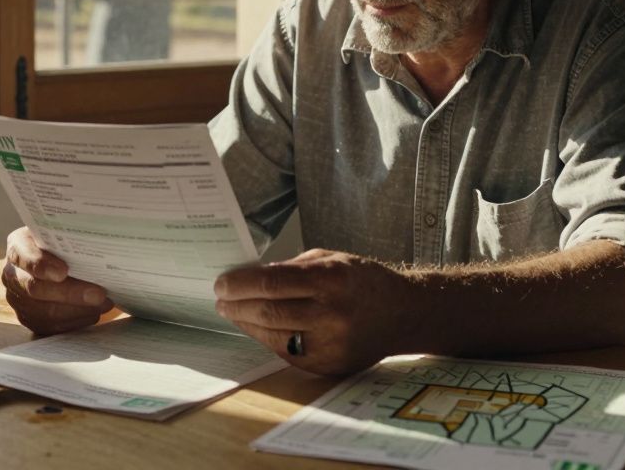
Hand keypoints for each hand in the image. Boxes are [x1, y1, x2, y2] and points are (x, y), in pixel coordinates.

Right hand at [2, 227, 113, 334]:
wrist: (56, 260)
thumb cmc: (61, 244)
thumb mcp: (62, 234)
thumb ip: (71, 239)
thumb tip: (101, 246)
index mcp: (18, 247)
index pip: (22, 256)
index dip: (41, 265)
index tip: (63, 271)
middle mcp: (13, 275)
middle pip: (36, 289)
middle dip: (70, 293)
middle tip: (98, 294)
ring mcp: (19, 300)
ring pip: (46, 312)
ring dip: (78, 310)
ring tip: (104, 303)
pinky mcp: (29, 319)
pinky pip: (51, 327)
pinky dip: (76, 321)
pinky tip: (93, 312)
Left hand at [214, 249, 408, 375]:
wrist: (404, 314)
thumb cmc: (363, 281)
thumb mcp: (330, 260)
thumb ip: (290, 268)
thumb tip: (249, 278)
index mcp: (331, 279)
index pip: (271, 283)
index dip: (240, 284)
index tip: (221, 283)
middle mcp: (332, 313)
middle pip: (268, 311)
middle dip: (236, 305)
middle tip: (220, 299)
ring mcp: (332, 343)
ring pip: (273, 336)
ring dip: (246, 324)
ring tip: (232, 312)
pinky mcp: (330, 365)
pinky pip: (287, 353)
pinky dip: (267, 338)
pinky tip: (257, 327)